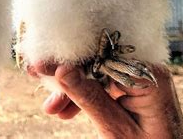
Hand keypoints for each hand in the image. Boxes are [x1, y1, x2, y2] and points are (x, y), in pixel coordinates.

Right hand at [32, 63, 182, 138]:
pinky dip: (84, 96)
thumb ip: (89, 97)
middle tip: (35, 75)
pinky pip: (103, 85)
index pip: (99, 54)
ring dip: (71, 88)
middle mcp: (145, 69)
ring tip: (49, 106)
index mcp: (147, 74)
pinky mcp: (134, 89)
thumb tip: (61, 69)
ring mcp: (140, 79)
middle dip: (65, 72)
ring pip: (96, 73)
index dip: (67, 58)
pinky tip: (65, 110)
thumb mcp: (115, 129)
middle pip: (95, 60)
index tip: (40, 65)